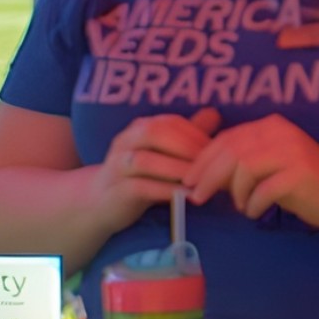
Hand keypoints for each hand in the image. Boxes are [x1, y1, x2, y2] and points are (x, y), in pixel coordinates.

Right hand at [103, 108, 221, 213]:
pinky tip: (184, 197)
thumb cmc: (139, 176)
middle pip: (155, 133)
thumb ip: (185, 136)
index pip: (169, 122)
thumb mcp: (162, 155)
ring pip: (146, 161)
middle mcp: (126, 142)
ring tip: (200, 181)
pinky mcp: (117, 191)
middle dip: (186, 147)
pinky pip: (140, 187)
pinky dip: (164, 191)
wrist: (101, 204)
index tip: (217, 149)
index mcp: (139, 129)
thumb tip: (214, 114)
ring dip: (176, 169)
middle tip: (211, 164)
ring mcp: (118, 166)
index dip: (195, 133)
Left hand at [186, 115, 318, 229]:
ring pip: (243, 168)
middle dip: (207, 176)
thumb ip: (242, 163)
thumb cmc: (304, 184)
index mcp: (271, 125)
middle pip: (230, 151)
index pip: (227, 138)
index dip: (203, 159)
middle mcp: (280, 132)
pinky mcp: (300, 174)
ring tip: (240, 206)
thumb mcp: (271, 164)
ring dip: (234, 192)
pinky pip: (263, 190)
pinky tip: (255, 211)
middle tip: (196, 197)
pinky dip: (253, 204)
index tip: (188, 179)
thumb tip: (201, 175)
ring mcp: (292, 151)